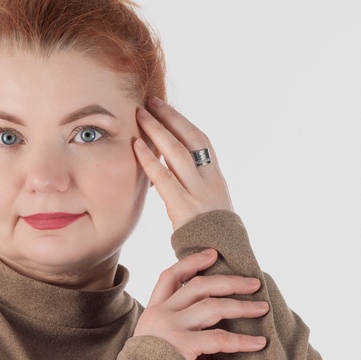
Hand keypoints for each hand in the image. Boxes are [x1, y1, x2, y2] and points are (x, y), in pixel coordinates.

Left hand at [133, 98, 232, 230]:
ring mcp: (198, 192)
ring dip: (157, 131)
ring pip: (177, 153)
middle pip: (190, 139)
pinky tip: (136, 146)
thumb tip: (176, 169)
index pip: (201, 140)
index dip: (183, 122)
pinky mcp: (184, 207)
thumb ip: (196, 185)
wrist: (224, 257)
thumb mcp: (211, 204)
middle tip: (150, 102)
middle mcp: (209, 179)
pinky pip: (164, 178)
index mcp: (216, 177)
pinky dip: (150, 160)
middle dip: (169, 118)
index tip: (166, 108)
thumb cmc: (213, 235)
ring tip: (139, 115)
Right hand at [133, 249, 267, 359]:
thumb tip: (219, 333)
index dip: (193, 262)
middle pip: (199, 285)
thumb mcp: (162, 345)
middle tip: (254, 283)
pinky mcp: (181, 346)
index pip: (171, 276)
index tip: (213, 254)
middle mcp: (160, 314)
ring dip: (241, 306)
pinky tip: (259, 343)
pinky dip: (243, 341)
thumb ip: (185, 332)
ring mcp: (169, 328)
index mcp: (153, 311)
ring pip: (213, 306)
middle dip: (230, 281)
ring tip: (262, 309)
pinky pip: (220, 339)